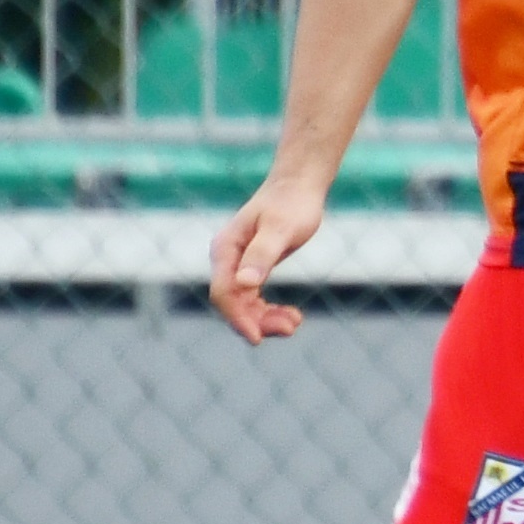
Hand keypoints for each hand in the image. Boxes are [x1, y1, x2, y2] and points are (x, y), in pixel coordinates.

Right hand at [206, 163, 333, 343]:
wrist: (299, 186)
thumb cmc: (291, 204)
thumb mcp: (280, 228)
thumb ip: (262, 254)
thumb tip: (245, 284)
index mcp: (226, 249)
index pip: (224, 293)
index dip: (238, 318)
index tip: (258, 338)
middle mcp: (227, 259)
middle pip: (232, 303)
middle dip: (257, 321)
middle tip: (291, 327)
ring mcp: (238, 265)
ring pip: (244, 305)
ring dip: (266, 319)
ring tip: (295, 322)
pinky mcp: (252, 268)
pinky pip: (254, 299)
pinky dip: (269, 311)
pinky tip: (293, 316)